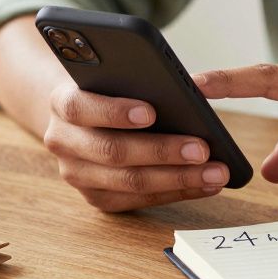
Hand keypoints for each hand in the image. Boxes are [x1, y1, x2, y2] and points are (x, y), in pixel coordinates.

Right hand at [42, 82, 230, 211]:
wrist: (82, 120)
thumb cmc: (110, 91)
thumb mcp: (113, 77)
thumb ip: (138, 79)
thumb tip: (193, 88)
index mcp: (61, 103)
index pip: (80, 107)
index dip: (114, 112)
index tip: (151, 112)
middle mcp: (62, 142)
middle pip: (112, 151)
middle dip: (162, 151)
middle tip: (202, 149)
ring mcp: (76, 175)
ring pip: (129, 182)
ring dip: (178, 179)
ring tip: (216, 172)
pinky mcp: (96, 198)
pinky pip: (139, 201)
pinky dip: (176, 193)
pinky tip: (205, 184)